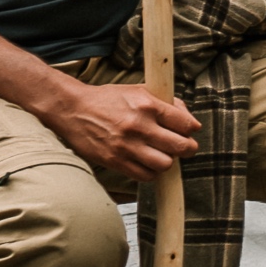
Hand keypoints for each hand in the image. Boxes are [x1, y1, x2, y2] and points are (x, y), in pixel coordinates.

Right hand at [46, 79, 199, 177]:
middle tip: (186, 147)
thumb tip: (190, 121)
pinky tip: (148, 163)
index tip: (191, 131)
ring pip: (165, 164)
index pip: (185, 123)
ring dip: (169, 161)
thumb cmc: (107, 99)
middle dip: (189, 148)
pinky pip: (145, 176)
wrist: (73, 109)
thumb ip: (166, 103)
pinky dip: (151, 172)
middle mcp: (139, 126)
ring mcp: (126, 146)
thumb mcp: (138, 91)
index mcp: (147, 105)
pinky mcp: (115, 161)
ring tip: (164, 154)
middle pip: (181, 147)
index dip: (192, 129)